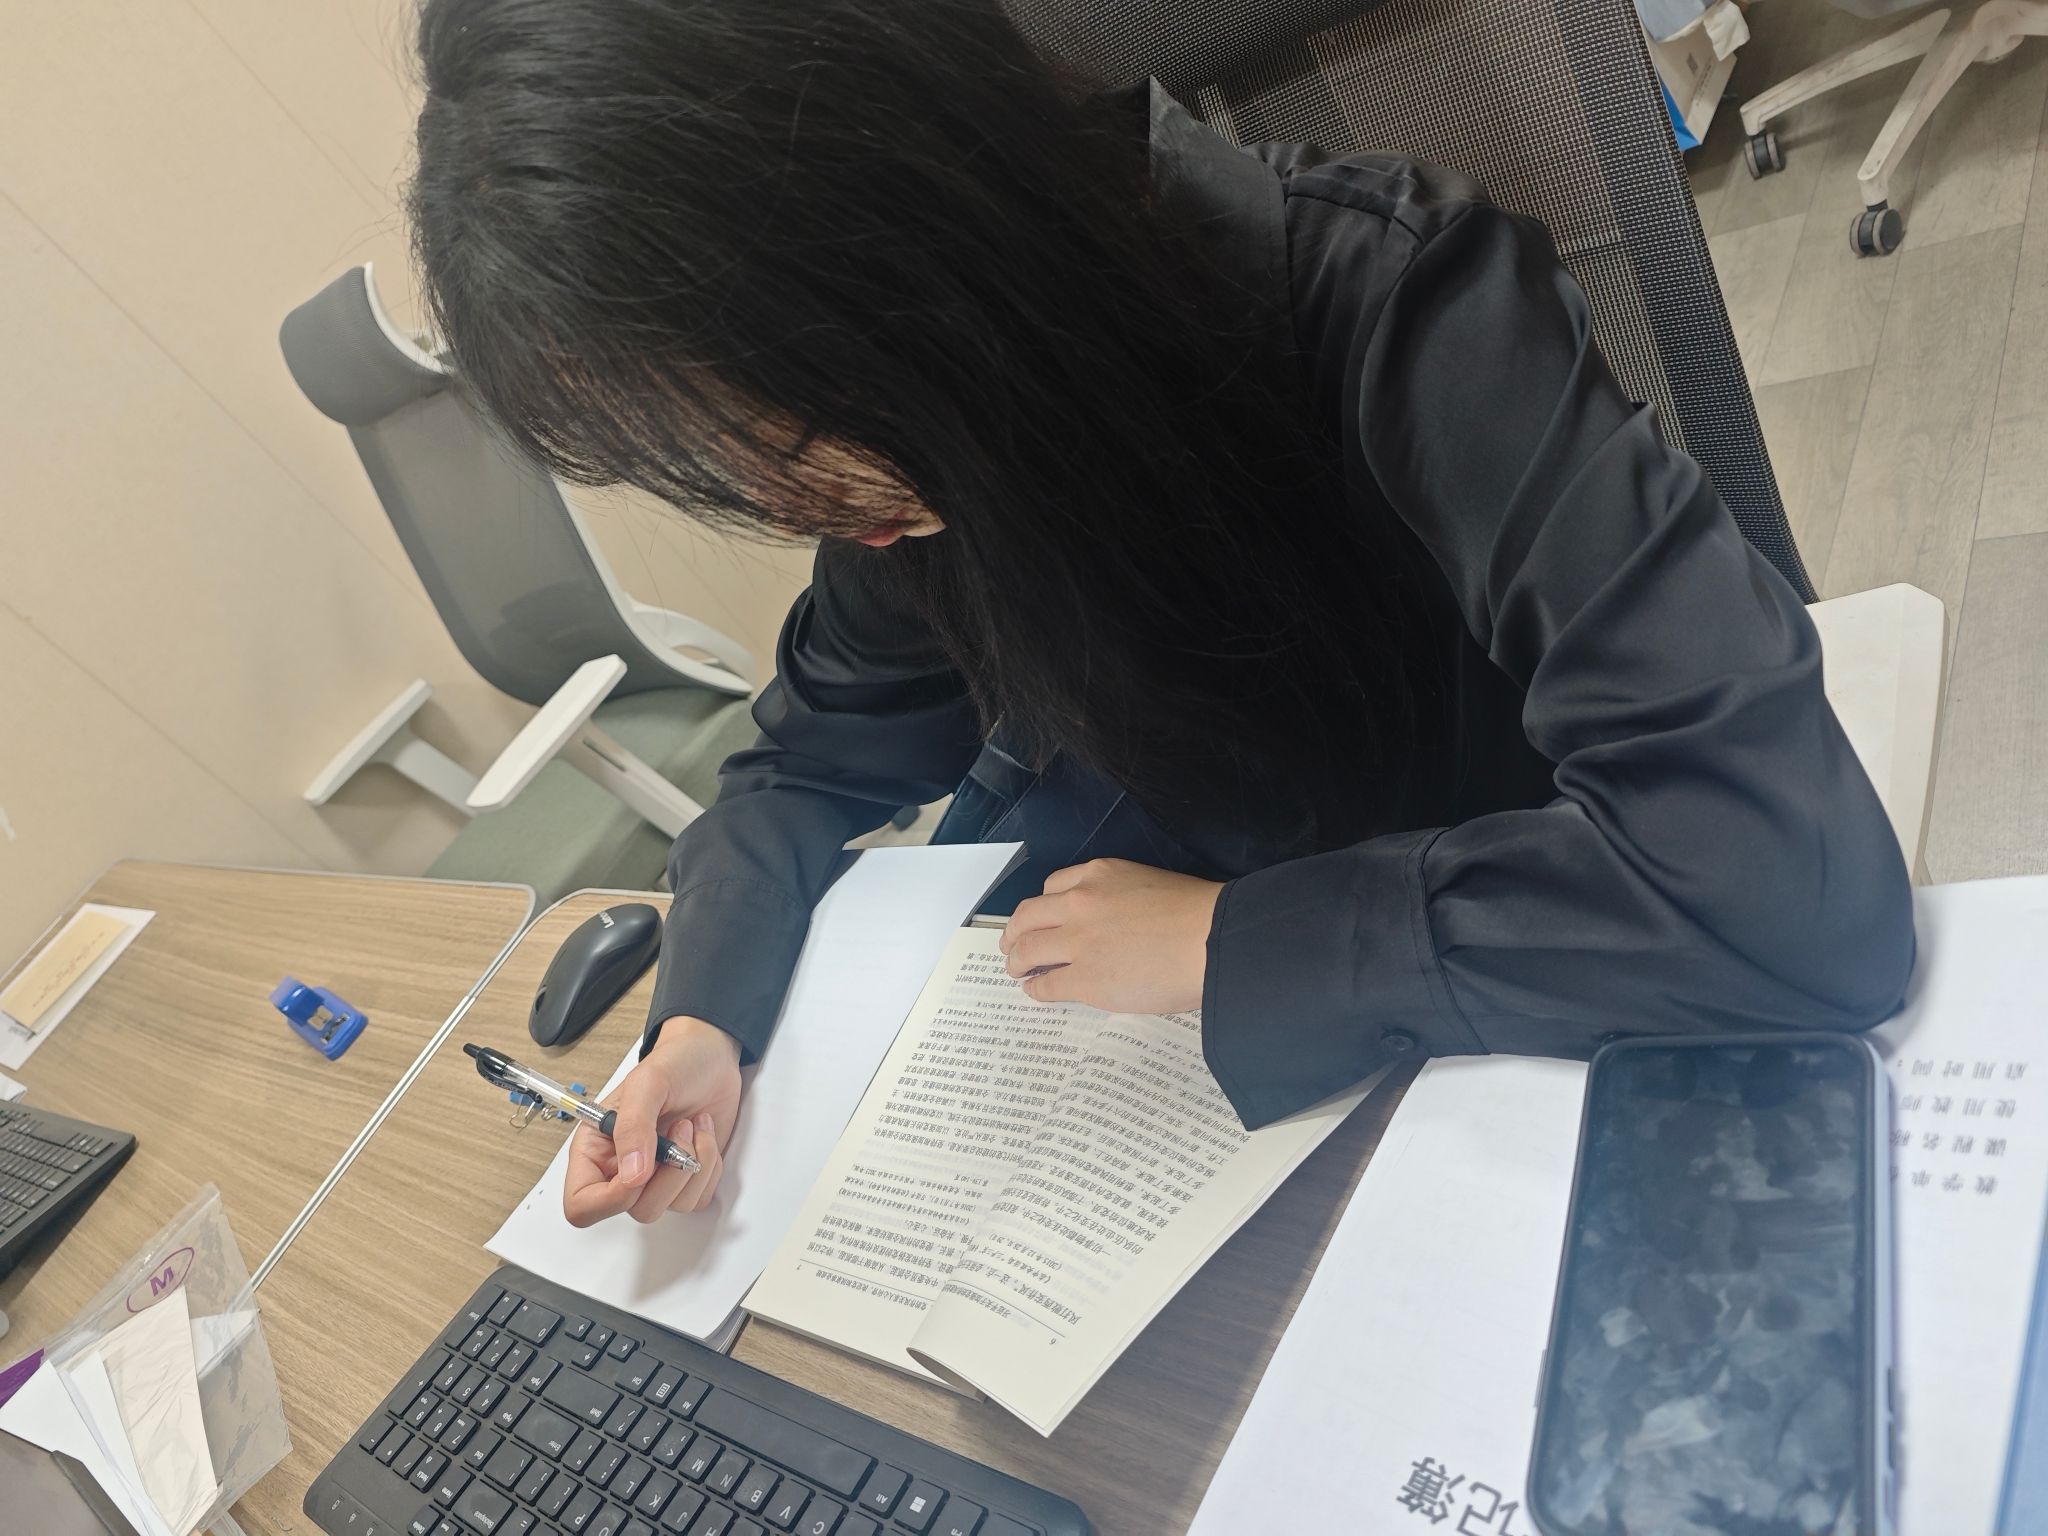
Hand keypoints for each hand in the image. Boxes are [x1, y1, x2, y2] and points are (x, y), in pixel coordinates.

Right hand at [563, 1015, 741, 1225]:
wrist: (711, 1057)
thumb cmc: (674, 1064)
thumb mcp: (647, 1084)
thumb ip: (633, 1127)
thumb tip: (632, 1175)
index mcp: (595, 1151)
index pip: (582, 1206)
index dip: (610, 1200)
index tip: (641, 1171)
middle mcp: (622, 1170)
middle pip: (637, 1210)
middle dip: (668, 1175)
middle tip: (678, 1129)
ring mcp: (656, 1178)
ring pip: (672, 1206)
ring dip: (694, 1165)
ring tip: (692, 1127)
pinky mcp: (685, 1179)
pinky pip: (699, 1199)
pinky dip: (709, 1169)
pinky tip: (703, 1137)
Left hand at [1000, 859, 1222, 1014]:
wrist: (1212, 941)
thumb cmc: (1198, 915)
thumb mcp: (1149, 884)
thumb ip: (1120, 898)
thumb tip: (1112, 925)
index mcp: (1099, 875)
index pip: (1054, 886)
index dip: (1044, 907)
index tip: (1041, 918)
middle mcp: (1080, 902)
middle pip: (1028, 916)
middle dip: (1015, 932)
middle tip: (1011, 944)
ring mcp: (1078, 942)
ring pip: (1028, 948)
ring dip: (1016, 960)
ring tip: (1016, 969)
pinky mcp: (1085, 979)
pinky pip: (1046, 984)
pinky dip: (1035, 988)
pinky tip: (1035, 991)